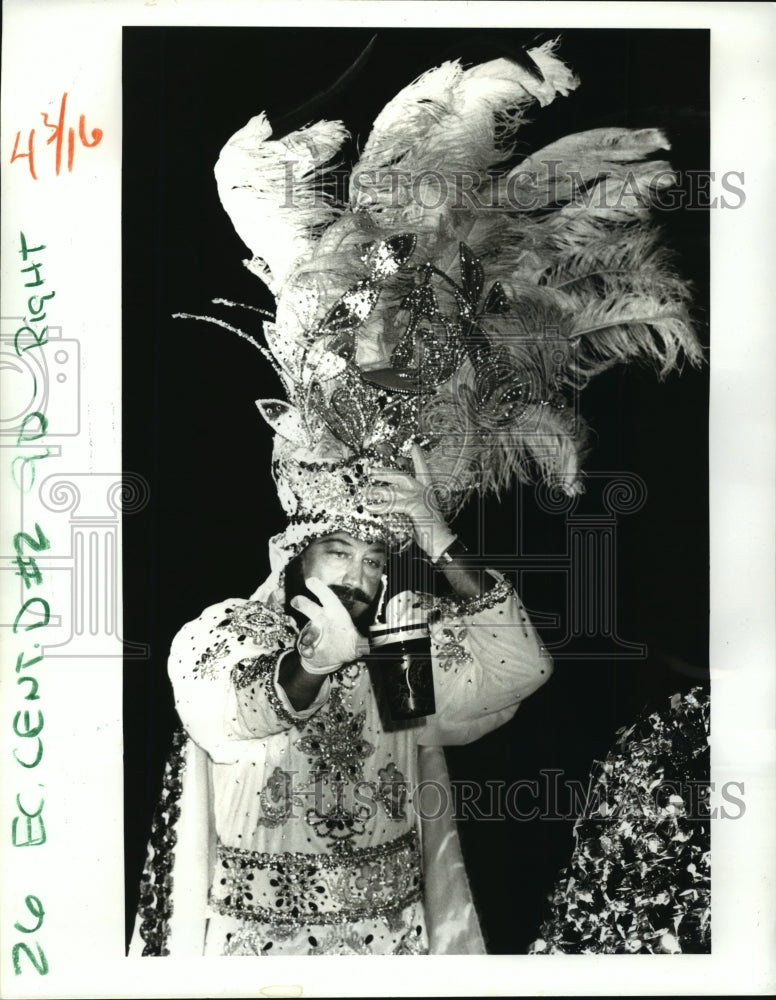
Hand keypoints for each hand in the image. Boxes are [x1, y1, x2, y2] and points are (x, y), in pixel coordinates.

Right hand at [290, 577, 369, 673]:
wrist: (330, 659)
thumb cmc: (345, 645)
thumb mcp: (359, 645)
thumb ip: (368, 643)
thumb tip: (383, 641)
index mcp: (336, 615)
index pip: (328, 598)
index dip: (320, 589)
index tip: (310, 581)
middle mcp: (322, 620)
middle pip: (312, 609)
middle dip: (304, 604)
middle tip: (296, 600)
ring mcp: (312, 632)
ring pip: (308, 629)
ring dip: (307, 633)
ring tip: (308, 640)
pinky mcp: (305, 644)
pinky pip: (304, 646)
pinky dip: (306, 649)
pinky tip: (310, 652)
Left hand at [366, 444, 456, 561]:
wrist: (442, 543)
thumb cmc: (430, 532)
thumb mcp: (417, 516)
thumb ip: (406, 507)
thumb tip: (389, 504)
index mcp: (427, 491)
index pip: (423, 470)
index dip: (419, 458)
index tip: (414, 446)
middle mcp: (425, 492)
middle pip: (402, 476)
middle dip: (385, 473)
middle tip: (372, 470)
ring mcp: (421, 498)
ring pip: (394, 491)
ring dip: (377, 491)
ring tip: (365, 492)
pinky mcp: (415, 507)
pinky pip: (394, 505)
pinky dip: (381, 507)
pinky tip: (371, 507)